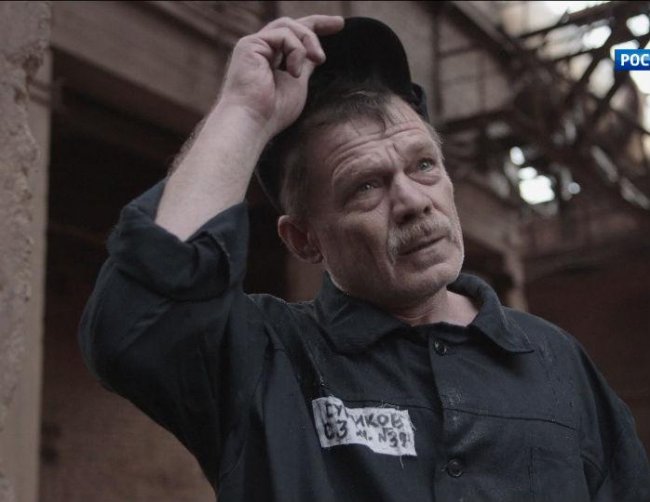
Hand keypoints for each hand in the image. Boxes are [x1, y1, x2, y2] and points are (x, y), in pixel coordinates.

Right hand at [217, 15, 343, 138]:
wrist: (253, 122)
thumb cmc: (273, 113)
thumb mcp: (297, 85)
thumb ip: (304, 66)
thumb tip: (315, 55)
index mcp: (269, 59)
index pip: (292, 36)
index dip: (316, 27)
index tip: (338, 25)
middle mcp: (259, 50)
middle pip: (291, 25)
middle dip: (317, 23)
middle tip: (339, 25)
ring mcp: (253, 45)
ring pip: (289, 27)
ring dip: (309, 41)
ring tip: (318, 60)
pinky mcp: (250, 44)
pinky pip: (284, 35)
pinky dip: (296, 51)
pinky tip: (294, 72)